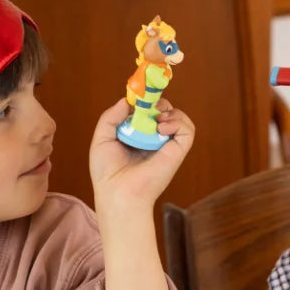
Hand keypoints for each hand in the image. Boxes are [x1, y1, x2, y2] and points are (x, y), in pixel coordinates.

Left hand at [89, 97, 194, 211]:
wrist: (118, 193)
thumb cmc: (107, 172)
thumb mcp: (102, 138)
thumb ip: (111, 116)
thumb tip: (127, 101)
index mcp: (138, 137)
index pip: (148, 112)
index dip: (145, 101)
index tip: (138, 97)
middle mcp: (154, 140)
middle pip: (164, 111)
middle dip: (157, 103)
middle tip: (146, 108)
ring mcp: (167, 146)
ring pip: (179, 118)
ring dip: (169, 111)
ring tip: (155, 120)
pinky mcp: (177, 152)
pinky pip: (187, 130)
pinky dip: (178, 121)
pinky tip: (161, 127)